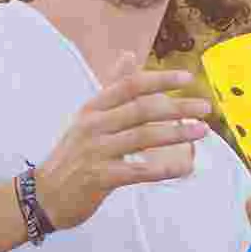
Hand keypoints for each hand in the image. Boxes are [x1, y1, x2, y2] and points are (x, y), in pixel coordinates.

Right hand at [34, 51, 213, 230]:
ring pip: (143, 137)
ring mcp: (96, 151)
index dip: (160, 79)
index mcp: (93, 108)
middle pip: (142, 109)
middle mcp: (94, 125)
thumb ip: (112, 87)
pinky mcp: (101, 178)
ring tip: (202, 131)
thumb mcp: (88, 117)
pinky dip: (164, 169)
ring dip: (177, 134)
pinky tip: (185, 168)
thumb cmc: (73, 154)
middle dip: (177, 106)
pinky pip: (139, 171)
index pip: (130, 86)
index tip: (187, 77)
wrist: (45, 195)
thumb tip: (129, 56)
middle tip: (205, 108)